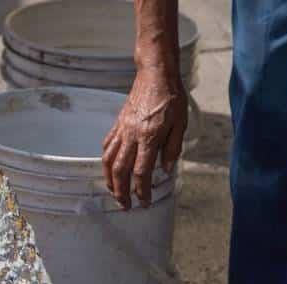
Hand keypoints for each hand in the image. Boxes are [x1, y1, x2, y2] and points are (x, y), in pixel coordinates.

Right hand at [102, 72, 187, 209]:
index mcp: (149, 137)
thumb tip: (166, 170)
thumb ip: (172, 149)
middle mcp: (131, 135)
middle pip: (120, 171)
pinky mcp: (118, 124)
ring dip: (109, 180)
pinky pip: (107, 146)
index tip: (144, 201)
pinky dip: (106, 162)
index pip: (141, 171)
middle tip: (125, 206)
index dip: (141, 190)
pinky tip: (110, 170)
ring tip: (113, 193)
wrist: (156, 74)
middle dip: (121, 192)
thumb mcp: (180, 124)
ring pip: (109, 161)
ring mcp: (122, 130)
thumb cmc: (171, 98)